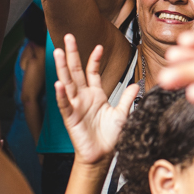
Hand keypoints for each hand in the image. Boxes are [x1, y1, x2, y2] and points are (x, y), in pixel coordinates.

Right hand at [53, 34, 137, 165]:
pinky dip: (61, 94)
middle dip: (71, 54)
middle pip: (76, 71)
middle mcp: (84, 97)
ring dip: (62, 68)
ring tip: (57, 53)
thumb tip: (136, 84)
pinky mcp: (71, 118)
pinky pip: (65, 104)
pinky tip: (59, 84)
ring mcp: (76, 106)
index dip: (94, 59)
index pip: (92, 72)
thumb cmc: (110, 137)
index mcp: (96, 95)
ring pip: (67, 83)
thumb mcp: (122, 115)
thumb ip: (126, 99)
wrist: (102, 156)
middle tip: (67, 37)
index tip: (98, 46)